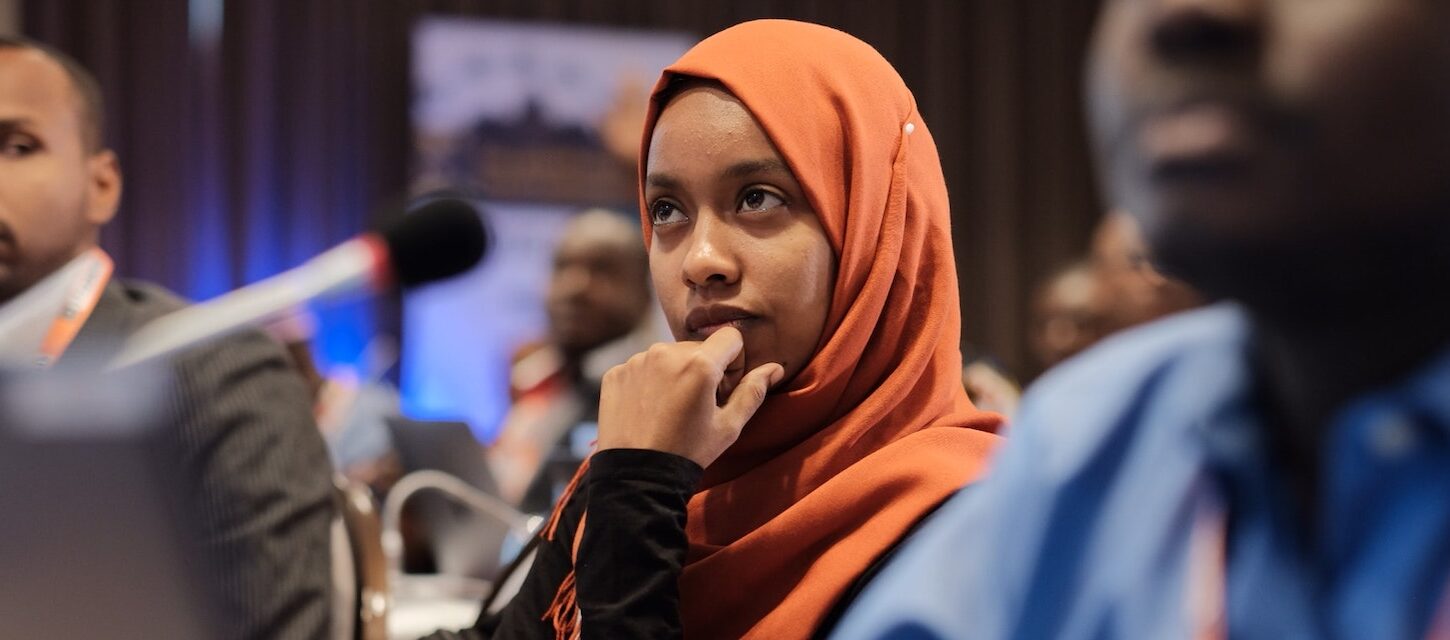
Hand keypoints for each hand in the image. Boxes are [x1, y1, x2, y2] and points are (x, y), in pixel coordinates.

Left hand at [596, 327, 783, 467]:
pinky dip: (649, 382)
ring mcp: (637, 362)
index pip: (730, 337)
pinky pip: (641, 367)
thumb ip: (753, 391)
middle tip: (698, 406)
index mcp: (699, 364)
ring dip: (675, 374)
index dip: (734, 361)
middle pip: (698, 347)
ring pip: (668, 356)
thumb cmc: (689, 452)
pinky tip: (649, 411)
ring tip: (671, 410)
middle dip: (704, 369)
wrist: (638, 477)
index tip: (724, 389)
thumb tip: (774, 367)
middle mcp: (665, 353)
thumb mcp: (729, 426)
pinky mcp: (615, 373)